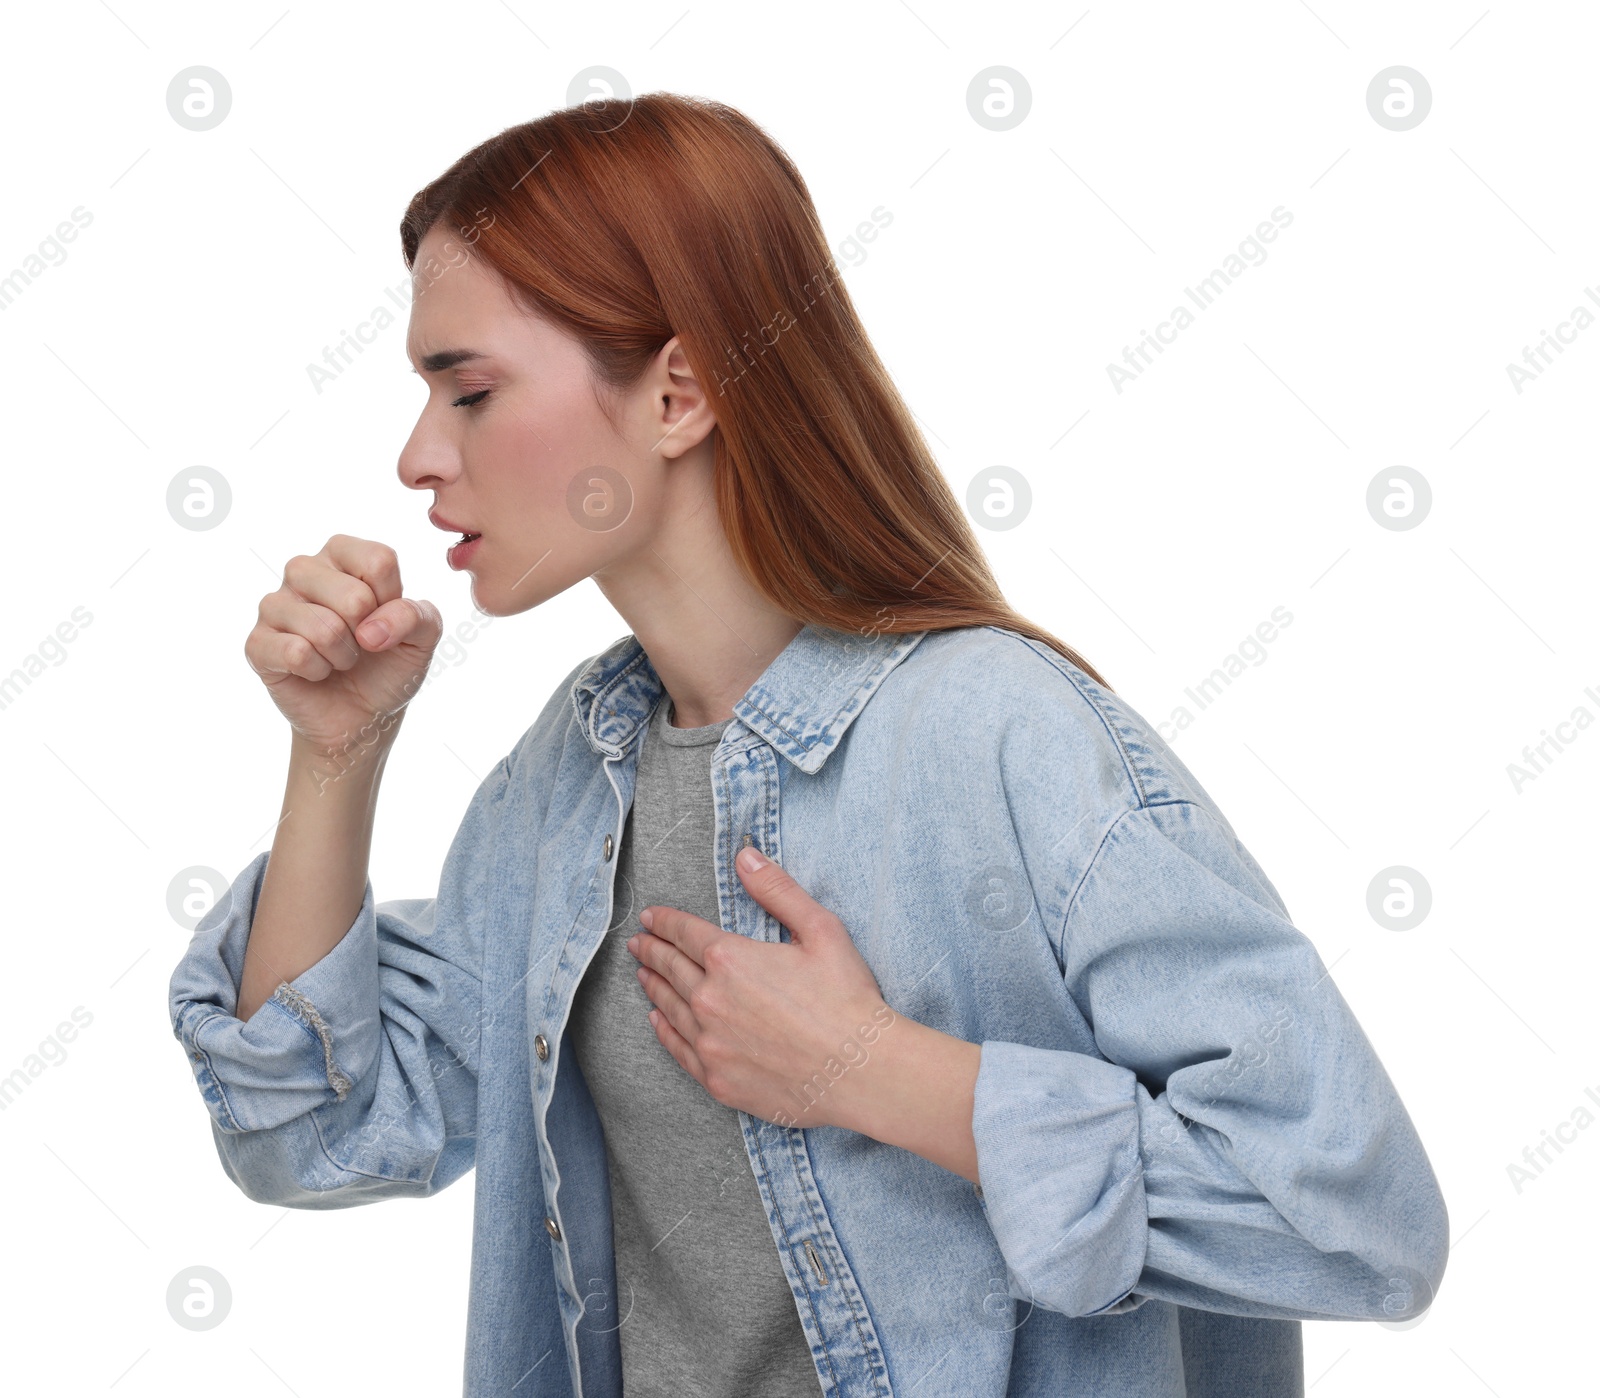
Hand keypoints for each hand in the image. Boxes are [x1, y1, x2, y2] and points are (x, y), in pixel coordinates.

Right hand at [244, 535, 442, 756]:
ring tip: (340, 659)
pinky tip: (315, 671)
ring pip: (324, 627)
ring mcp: (275, 605)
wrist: (362, 716)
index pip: (378, 560)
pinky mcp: (257, 642)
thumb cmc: (389, 665)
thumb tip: (372, 629)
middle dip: (368, 634)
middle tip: (360, 644)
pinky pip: (296, 653)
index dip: (392, 601)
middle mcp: (303, 570)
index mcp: (342, 554)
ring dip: (344, 656)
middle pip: (353, 596)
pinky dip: (318, 672)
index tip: (383, 619)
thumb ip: (416, 616)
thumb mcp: (422, 638)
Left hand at [627, 845, 899, 1130]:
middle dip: (652, 951)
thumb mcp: (820, 929)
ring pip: (669, 1008)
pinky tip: (657, 1021)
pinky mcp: (717, 1079)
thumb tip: (746, 857)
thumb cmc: (846, 999)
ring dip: (654, 987)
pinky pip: (678, 1049)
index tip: (649, 917)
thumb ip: (778, 890)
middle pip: (670, 969)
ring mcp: (710, 1042)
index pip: (685, 933)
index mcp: (730, 959)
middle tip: (638, 943)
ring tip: (643, 975)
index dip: (664, 922)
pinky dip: (663, 1031)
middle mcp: (710, 1000)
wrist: (859, 1071)